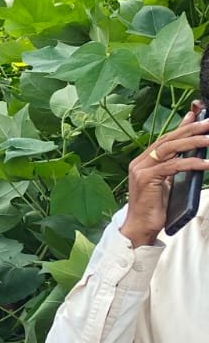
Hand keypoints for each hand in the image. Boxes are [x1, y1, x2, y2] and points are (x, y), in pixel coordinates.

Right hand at [119, 102, 208, 246]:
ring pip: (169, 149)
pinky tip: (205, 164)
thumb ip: (174, 166)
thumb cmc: (155, 208)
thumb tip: (191, 154)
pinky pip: (172, 166)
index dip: (181, 126)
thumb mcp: (167, 183)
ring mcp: (141, 169)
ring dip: (192, 142)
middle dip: (190, 130)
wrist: (140, 226)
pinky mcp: (146, 178)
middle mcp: (140, 162)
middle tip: (208, 123)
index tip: (196, 115)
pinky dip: (191, 163)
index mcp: (143, 161)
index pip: (165, 139)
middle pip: (167, 140)